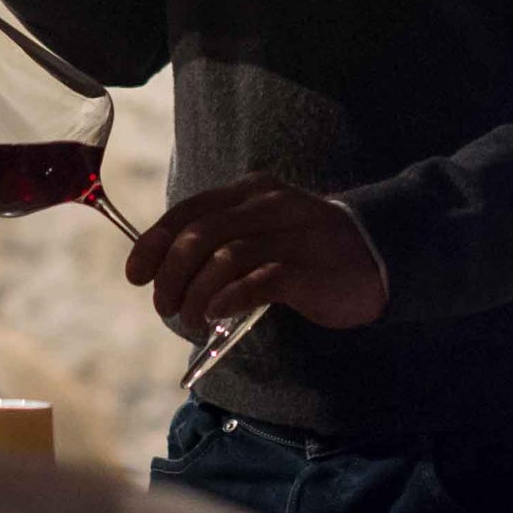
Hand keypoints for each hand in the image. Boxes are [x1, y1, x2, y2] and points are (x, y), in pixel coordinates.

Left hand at [128, 175, 389, 331]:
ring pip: (225, 258)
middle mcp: (268, 206)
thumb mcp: (262, 230)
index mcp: (250, 193)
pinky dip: (231, 297)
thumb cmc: (306, 251)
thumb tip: (165, 271)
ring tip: (191, 320)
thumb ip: (221, 240)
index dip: (154, 243)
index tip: (135, 275)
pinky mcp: (310, 269)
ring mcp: (292, 235)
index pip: (188, 211)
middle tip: (164, 307)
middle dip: (170, 275)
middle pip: (200, 235)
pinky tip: (216, 313)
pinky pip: (262, 280)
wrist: (377, 257)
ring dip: (196, 294)